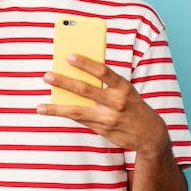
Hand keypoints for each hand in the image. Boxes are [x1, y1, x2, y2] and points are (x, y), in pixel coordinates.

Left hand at [37, 54, 169, 158]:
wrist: (150, 134)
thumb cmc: (132, 105)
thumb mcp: (125, 90)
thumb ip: (105, 83)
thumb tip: (77, 75)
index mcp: (123, 86)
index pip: (102, 71)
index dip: (85, 62)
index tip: (68, 56)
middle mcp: (116, 102)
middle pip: (85, 90)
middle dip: (64, 82)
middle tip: (47, 76)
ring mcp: (108, 118)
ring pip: (78, 111)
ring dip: (57, 108)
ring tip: (40, 107)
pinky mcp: (102, 129)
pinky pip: (80, 120)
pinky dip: (65, 114)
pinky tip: (51, 111)